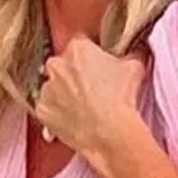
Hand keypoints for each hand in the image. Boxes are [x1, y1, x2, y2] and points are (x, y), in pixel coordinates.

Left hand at [34, 37, 146, 169]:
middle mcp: (57, 65)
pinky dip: (56, 114)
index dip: (90, 56)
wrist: (109, 133)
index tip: (96, 68)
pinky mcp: (42, 112)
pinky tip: (71, 120)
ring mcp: (47, 89)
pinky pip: (47, 110)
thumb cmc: (120, 98)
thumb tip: (134, 50)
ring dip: (63, 94)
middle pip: (63, 65)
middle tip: (90, 89)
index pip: (81, 44)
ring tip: (81, 108)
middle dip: (73, 74)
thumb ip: (130, 54)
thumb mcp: (134, 66)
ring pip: (53, 88)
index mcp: (78, 48)